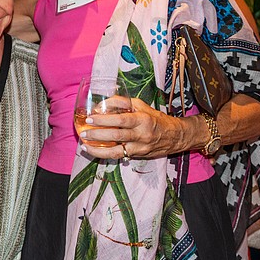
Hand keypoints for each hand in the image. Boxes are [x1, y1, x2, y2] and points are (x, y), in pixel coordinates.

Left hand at [78, 99, 199, 159]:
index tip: (91, 118)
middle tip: (84, 132)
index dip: (105, 119)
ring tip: (84, 145)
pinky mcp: (138, 156)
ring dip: (98, 149)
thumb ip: (121, 103)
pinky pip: (119, 156)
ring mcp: (140, 147)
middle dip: (98, 134)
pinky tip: (94, 151)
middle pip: (117, 135)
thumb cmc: (155, 118)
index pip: (121, 119)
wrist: (175, 136)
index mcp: (142, 119)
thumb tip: (101, 105)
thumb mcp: (141, 105)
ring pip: (116, 151)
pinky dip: (104, 155)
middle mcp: (141, 134)